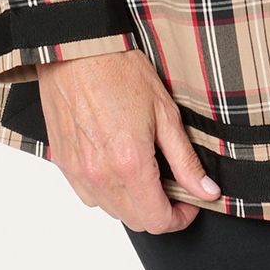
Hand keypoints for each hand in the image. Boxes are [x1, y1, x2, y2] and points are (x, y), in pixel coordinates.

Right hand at [35, 48, 221, 232]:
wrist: (77, 48)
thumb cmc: (119, 69)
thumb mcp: (165, 111)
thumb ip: (185, 159)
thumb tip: (206, 191)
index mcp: (130, 164)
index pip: (158, 220)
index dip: (180, 217)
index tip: (190, 202)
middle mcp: (100, 176)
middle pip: (136, 220)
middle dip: (159, 209)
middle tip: (172, 182)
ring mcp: (78, 172)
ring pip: (111, 210)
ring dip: (133, 200)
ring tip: (145, 168)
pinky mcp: (63, 163)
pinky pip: (88, 195)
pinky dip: (107, 190)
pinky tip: (117, 162)